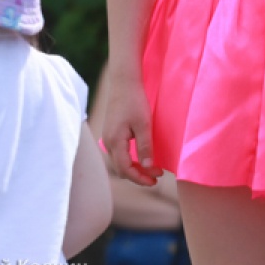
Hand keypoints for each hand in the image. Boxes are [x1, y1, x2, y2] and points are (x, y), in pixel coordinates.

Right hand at [99, 67, 161, 186]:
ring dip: (135, 168)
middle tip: (157, 176)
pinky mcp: (111, 134)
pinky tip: (142, 158)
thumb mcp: (144, 124)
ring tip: (152, 169)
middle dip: (139, 175)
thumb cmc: (134, 101)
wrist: (123, 83)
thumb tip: (149, 168)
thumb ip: (145, 147)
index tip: (155, 180)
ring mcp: (108, 139)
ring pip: (120, 162)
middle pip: (121, 168)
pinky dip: (130, 160)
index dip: (140, 178)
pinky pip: (119, 153)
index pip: (126, 169)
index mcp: (115, 142)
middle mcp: (108, 143)